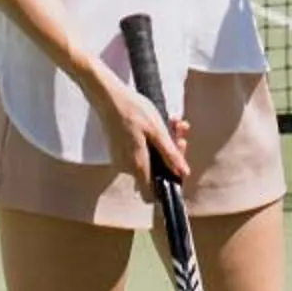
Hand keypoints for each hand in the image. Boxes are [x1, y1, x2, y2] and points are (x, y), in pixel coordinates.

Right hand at [85, 71, 188, 196]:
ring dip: (165, 143)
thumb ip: (170, 155)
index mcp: (137, 166)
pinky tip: (159, 122)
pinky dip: (153, 139)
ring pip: (151, 158)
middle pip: (155, 173)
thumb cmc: (132, 110)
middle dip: (172, 154)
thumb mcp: (157, 130)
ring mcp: (122, 159)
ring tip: (174, 122)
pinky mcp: (121, 150)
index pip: (153, 194)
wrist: (107, 96)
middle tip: (180, 133)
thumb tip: (183, 174)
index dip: (169, 184)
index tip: (179, 164)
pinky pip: (141, 151)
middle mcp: (127, 168)